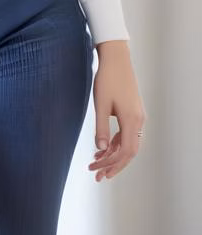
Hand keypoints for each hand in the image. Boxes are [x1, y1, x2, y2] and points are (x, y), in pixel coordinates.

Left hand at [88, 45, 146, 181]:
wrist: (116, 59)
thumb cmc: (107, 79)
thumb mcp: (101, 104)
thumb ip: (101, 128)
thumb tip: (100, 149)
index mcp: (132, 121)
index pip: (125, 152)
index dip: (112, 164)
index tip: (97, 171)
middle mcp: (138, 121)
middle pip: (129, 152)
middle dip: (113, 165)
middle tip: (97, 175)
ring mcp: (137, 116)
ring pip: (128, 144)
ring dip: (113, 155)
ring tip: (96, 162)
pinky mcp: (132, 112)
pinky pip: (126, 134)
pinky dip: (115, 143)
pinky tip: (102, 148)